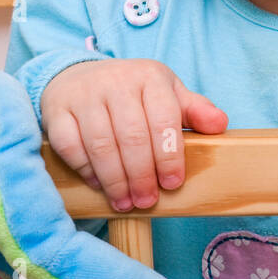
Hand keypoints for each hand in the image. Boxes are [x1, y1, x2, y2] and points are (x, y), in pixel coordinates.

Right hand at [40, 58, 227, 210]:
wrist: (78, 76)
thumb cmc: (132, 92)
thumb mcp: (167, 93)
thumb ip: (194, 110)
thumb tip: (220, 125)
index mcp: (150, 77)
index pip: (164, 118)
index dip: (169, 155)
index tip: (172, 183)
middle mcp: (116, 82)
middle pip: (132, 136)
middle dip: (142, 175)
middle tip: (148, 200)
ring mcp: (84, 95)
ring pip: (101, 144)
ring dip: (115, 180)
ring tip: (126, 202)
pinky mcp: (57, 111)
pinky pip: (70, 146)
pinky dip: (86, 170)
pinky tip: (100, 185)